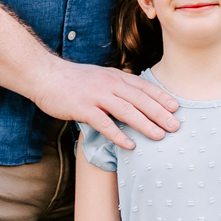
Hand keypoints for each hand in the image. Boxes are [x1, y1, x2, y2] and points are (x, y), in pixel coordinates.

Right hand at [34, 61, 179, 148]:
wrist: (44, 75)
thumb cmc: (73, 80)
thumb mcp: (100, 77)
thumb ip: (117, 86)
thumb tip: (135, 99)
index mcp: (115, 76)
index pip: (143, 87)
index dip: (160, 97)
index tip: (176, 108)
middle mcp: (109, 84)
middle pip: (139, 100)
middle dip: (160, 113)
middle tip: (175, 126)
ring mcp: (95, 96)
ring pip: (126, 111)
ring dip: (145, 124)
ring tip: (160, 136)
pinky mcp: (82, 108)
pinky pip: (104, 124)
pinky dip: (118, 135)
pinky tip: (130, 145)